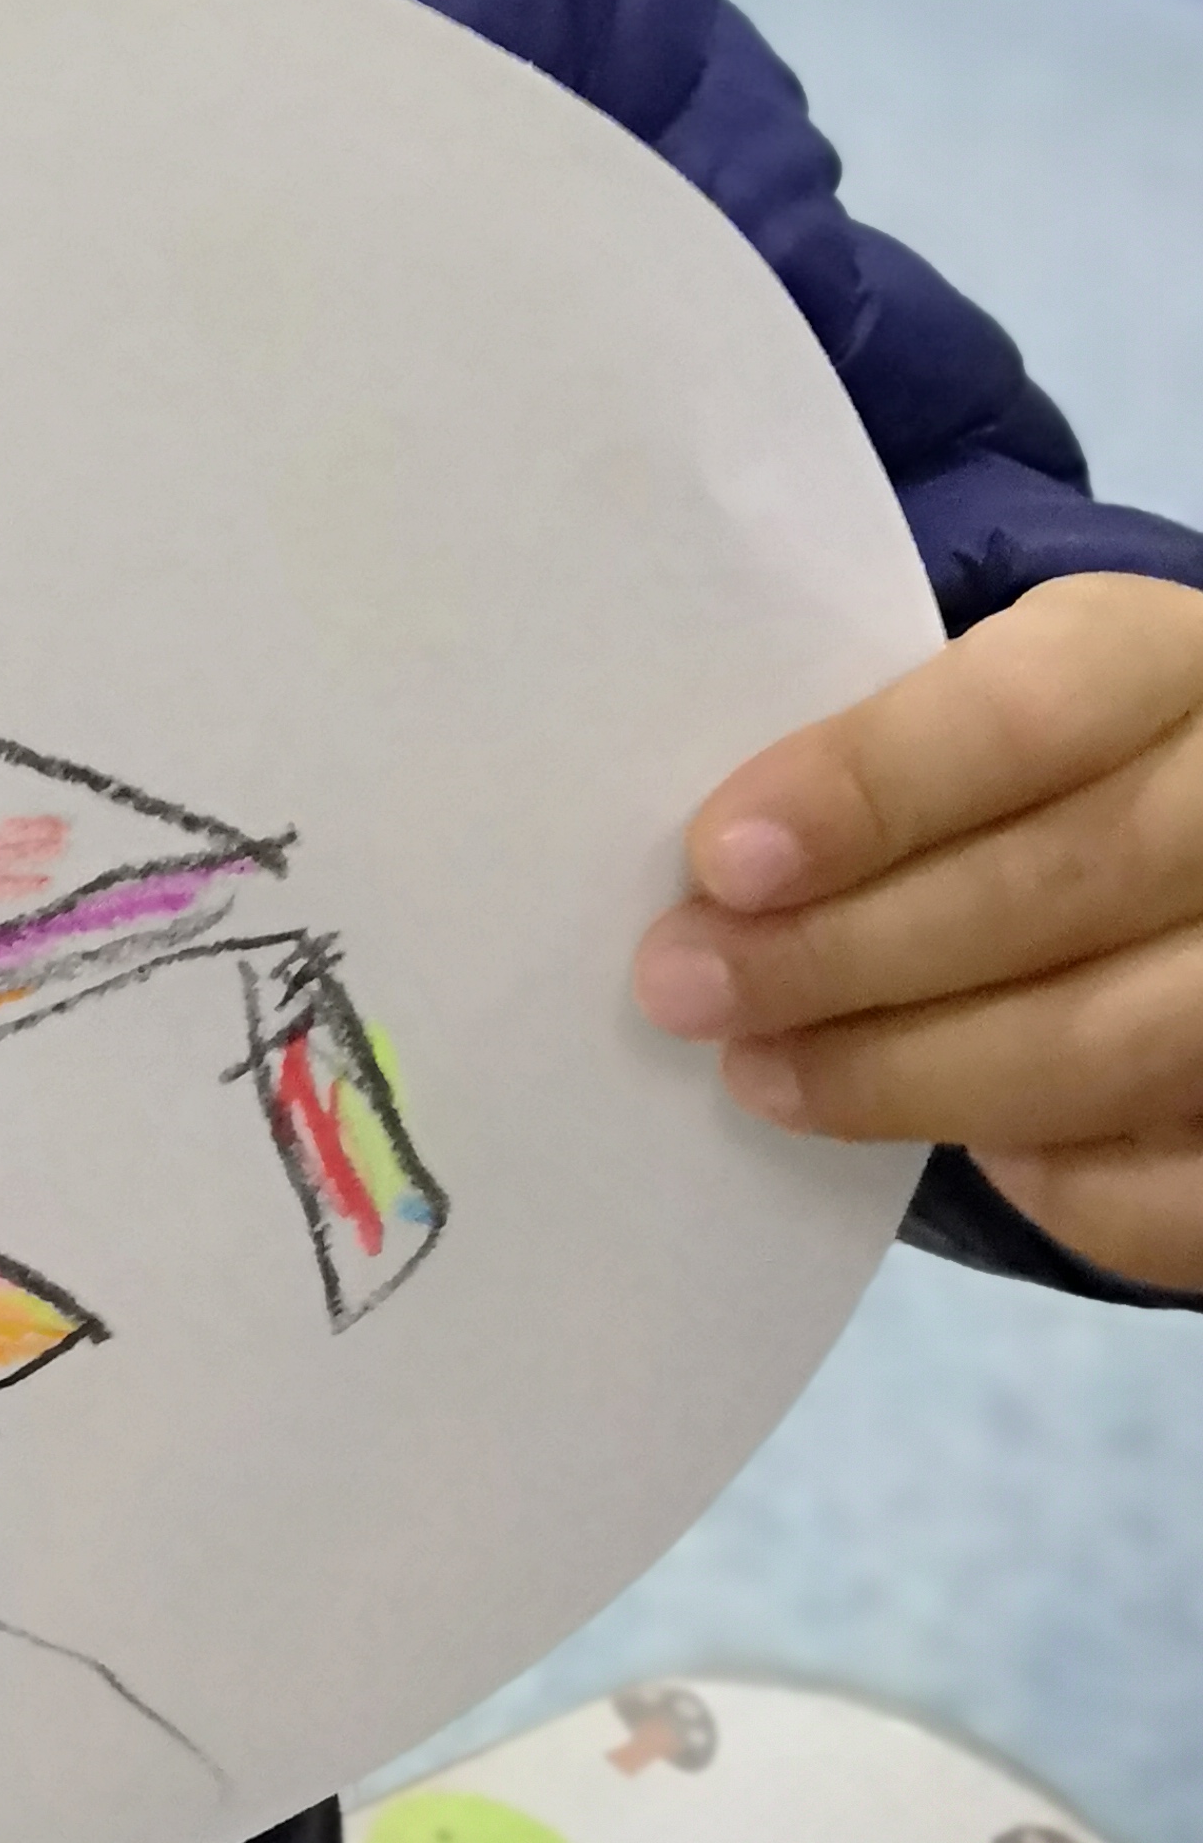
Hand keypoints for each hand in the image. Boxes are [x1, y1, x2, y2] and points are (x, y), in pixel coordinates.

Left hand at [634, 574, 1202, 1291]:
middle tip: (690, 990)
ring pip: (1117, 1044)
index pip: (1022, 714)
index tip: (722, 861)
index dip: (869, 788)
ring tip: (764, 1073)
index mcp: (1160, 659)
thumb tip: (715, 873)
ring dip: (912, 1077)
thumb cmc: (1046, 764)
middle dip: (847, 954)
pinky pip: (1183, 1181)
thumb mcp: (985, 694)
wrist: (1201, 832)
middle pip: (1058, 886)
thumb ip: (890, 754)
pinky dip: (1066, 1184)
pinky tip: (970, 1153)